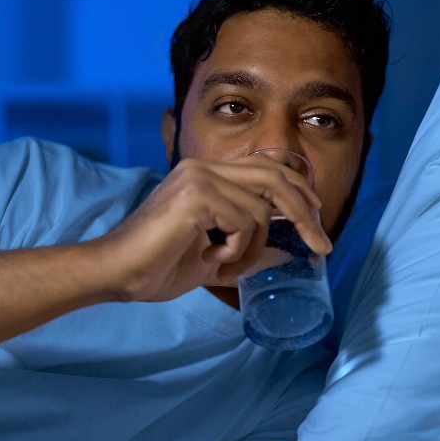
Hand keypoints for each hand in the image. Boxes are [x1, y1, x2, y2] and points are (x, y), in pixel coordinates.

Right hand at [96, 154, 331, 302]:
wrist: (116, 273)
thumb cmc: (156, 267)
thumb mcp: (216, 259)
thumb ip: (250, 251)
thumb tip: (288, 253)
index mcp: (204, 174)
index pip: (265, 168)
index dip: (297, 189)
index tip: (318, 217)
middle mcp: (203, 167)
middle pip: (275, 178)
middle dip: (305, 212)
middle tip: (323, 245)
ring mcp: (199, 178)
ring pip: (261, 210)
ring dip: (252, 247)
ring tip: (222, 264)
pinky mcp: (197, 196)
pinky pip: (244, 222)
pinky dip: (236, 249)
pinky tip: (208, 258)